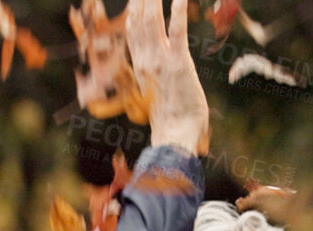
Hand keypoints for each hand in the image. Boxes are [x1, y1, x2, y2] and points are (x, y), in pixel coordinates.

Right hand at [126, 0, 208, 153]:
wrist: (174, 135)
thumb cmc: (168, 120)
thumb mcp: (153, 93)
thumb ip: (152, 78)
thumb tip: (153, 73)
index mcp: (139, 66)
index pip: (133, 31)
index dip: (134, 11)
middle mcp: (145, 60)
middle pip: (139, 20)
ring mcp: (160, 61)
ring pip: (153, 21)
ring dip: (153, 0)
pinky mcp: (179, 63)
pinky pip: (176, 32)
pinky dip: (177, 12)